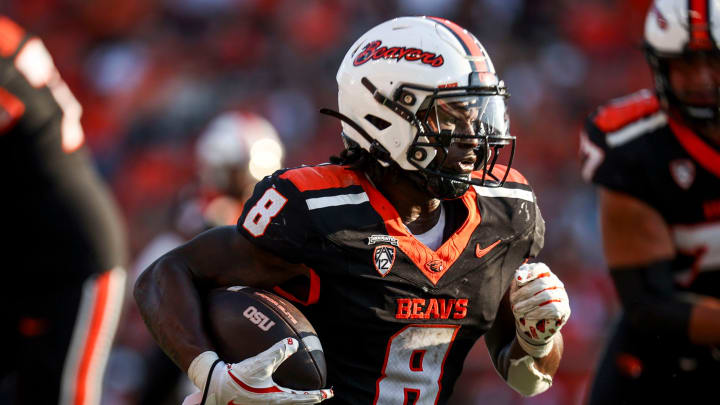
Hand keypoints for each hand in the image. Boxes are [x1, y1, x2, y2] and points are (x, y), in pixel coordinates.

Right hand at [189, 338, 332, 404]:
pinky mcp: (256, 403)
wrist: (215, 388)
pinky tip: (280, 388)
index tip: (329, 393)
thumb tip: (293, 343)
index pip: (304, 399)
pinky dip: (285, 397)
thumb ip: (278, 352)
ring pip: (287, 404)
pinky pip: (276, 401)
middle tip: (322, 395)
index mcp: (277, 399)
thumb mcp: (260, 363)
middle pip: (297, 404)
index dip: (318, 396)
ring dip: (298, 399)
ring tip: (305, 394)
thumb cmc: (238, 378)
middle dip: (311, 400)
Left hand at [510, 262, 569, 356]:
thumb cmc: (523, 305)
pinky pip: (553, 308)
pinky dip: (538, 312)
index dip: (530, 272)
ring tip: (517, 309)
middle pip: (542, 282)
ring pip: (547, 295)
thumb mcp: (517, 293)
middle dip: (525, 292)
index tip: (518, 282)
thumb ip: (518, 283)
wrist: (531, 325)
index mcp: (545, 276)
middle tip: (513, 301)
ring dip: (529, 303)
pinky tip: (528, 315)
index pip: (541, 268)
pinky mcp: (565, 309)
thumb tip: (519, 275)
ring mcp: (562, 296)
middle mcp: (556, 284)